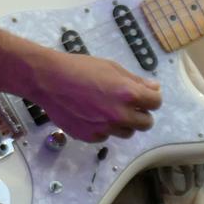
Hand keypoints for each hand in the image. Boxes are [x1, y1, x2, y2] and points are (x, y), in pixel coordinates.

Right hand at [18, 46, 161, 143]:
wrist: (48, 80)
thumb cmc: (79, 68)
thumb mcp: (111, 67)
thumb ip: (135, 80)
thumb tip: (154, 88)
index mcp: (128, 94)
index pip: (155, 102)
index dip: (151, 97)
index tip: (145, 95)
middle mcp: (119, 115)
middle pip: (146, 123)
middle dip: (141, 113)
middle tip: (129, 105)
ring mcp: (105, 128)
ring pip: (127, 132)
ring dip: (123, 123)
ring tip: (107, 109)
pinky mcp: (90, 137)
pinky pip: (105, 136)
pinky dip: (103, 128)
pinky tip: (91, 115)